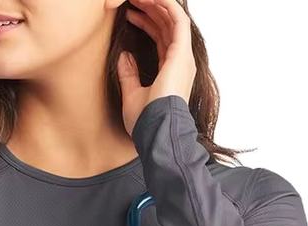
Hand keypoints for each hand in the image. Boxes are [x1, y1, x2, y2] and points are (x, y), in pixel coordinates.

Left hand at [117, 0, 196, 135]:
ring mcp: (183, 57)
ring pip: (172, 19)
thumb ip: (129, 75)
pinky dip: (166, 5)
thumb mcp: (132, 96)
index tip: (130, 16)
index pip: (162, 39)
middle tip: (133, 0)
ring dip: (156, 4)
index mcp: (171, 71)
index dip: (147, 24)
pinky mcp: (182, 53)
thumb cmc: (146, 122)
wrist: (157, 131)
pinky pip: (177, 19)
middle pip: (167, 26)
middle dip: (150, 9)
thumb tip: (124, 56)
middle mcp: (181, 62)